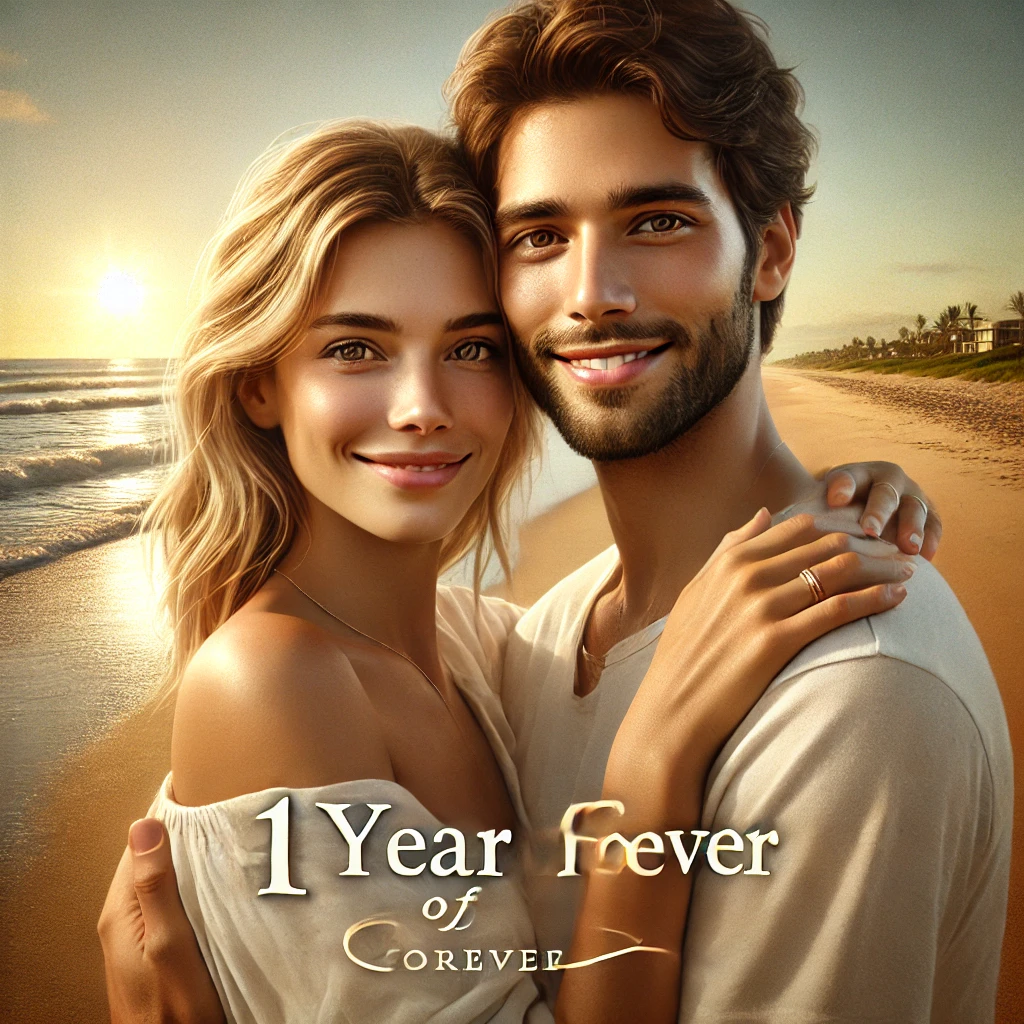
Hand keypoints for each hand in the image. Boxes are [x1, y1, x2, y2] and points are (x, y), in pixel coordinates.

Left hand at [98, 818, 224, 1023]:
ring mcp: (140, 934)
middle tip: (219, 807)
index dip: (169, 813)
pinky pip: (175, 899)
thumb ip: (155, 888)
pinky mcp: (158, 945)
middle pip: (153, 857)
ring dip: (191, 857)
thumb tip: (144, 826)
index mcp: (120, 913)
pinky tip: (217, 879)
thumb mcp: (168, 945)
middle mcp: (124, 920)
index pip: (140, 842)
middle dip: (184, 832)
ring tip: (223, 834)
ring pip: (166, 878)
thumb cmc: (175, 1013)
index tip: (196, 788)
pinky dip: (195, 881)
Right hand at [606, 510, 912, 808]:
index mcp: (727, 561)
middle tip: (899, 550)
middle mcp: (745, 576)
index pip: (797, 528)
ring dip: (879, 567)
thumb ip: (729, 549)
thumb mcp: (697, 591)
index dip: (837, 527)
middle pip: (824, 546)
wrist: (673, 711)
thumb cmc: (685, 656)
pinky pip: (838, 609)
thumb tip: (764, 514)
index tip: (865, 535)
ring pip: (836, 572)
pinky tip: (898, 597)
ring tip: (908, 572)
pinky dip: (873, 598)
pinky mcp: (776, 641)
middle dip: (868, 544)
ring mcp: (760, 607)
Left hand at [824, 461, 940, 559]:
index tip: (835, 502)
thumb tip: (836, 501)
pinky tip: (926, 557)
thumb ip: (827, 494)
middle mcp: (892, 480)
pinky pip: (934, 524)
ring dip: (912, 528)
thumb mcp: (829, 494)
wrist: (865, 507)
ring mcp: (913, 495)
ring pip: (915, 509)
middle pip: (886, 495)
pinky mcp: (928, 514)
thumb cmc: (840, 504)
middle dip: (879, 513)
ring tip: (908, 548)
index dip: (844, 488)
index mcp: (862, 472)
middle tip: (871, 532)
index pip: (852, 479)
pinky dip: (931, 539)